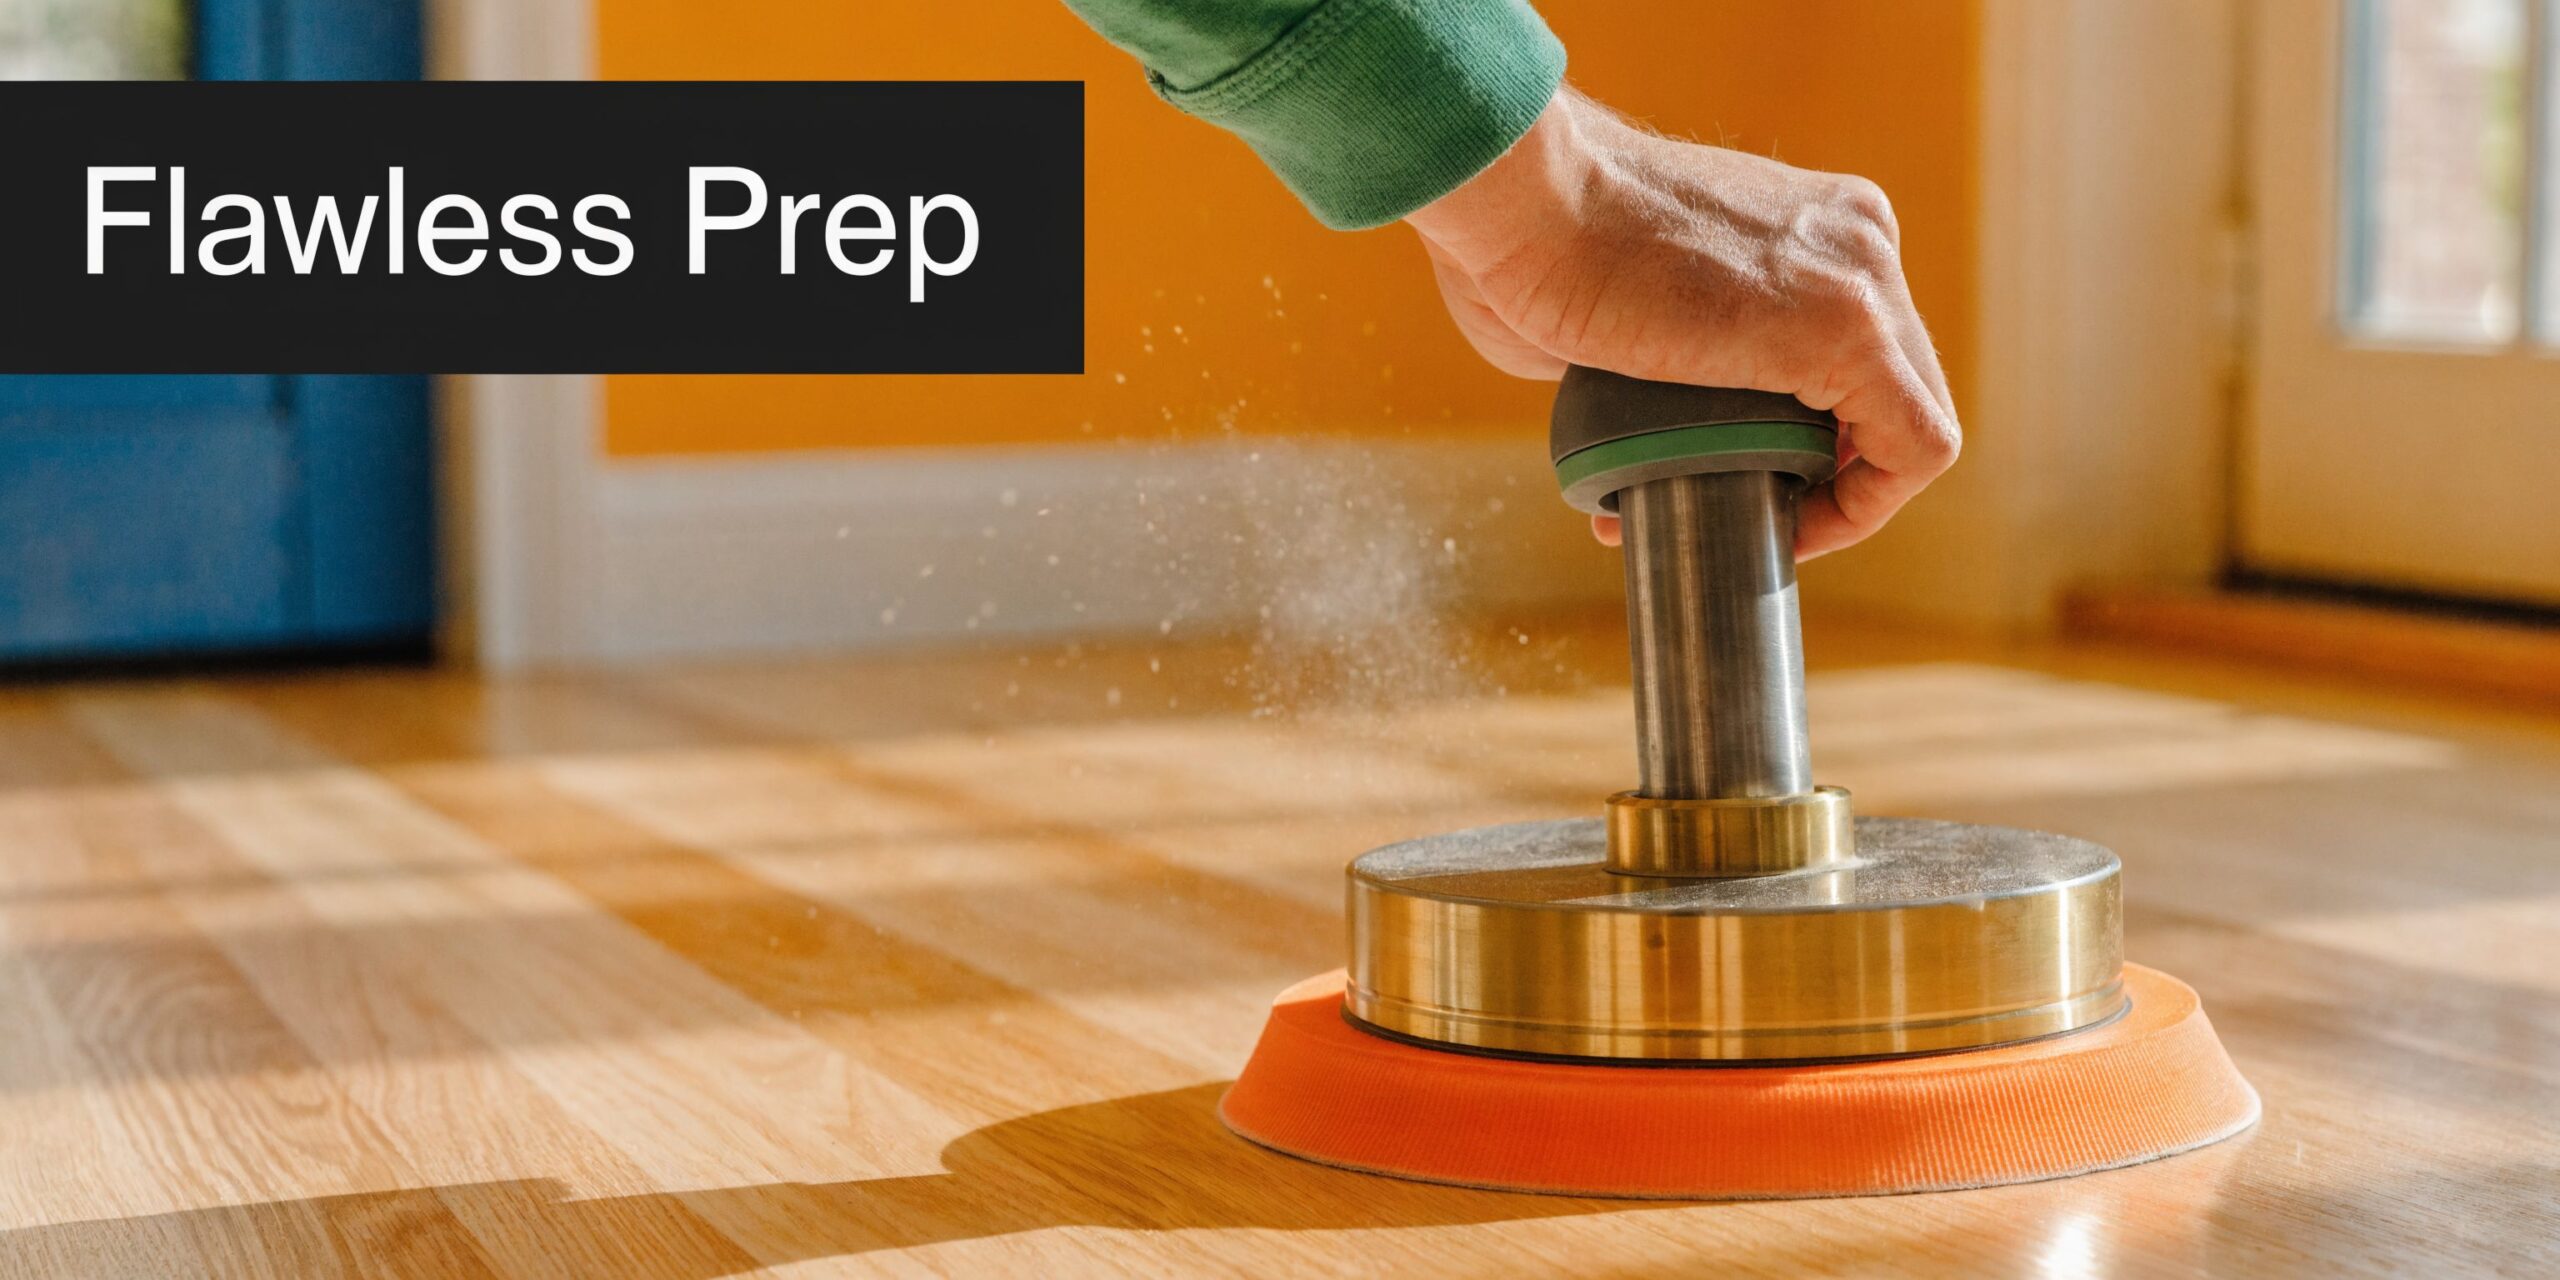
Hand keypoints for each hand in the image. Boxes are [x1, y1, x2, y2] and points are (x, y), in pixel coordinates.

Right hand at [1404, 88, 1960, 558]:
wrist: (1519, 200)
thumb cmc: (1528, 245)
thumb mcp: (1635, 294)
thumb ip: (1668, 345)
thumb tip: (1644, 408)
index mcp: (1812, 224)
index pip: (1862, 355)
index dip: (1818, 440)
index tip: (1742, 478)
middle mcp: (1856, 239)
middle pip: (1891, 390)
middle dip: (1827, 471)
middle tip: (1745, 512)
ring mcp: (1862, 276)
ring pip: (1911, 422)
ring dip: (1841, 495)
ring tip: (1757, 527)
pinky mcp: (1848, 326)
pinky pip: (1914, 447)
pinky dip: (1866, 507)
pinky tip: (1793, 528)